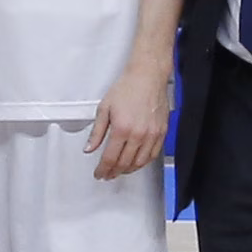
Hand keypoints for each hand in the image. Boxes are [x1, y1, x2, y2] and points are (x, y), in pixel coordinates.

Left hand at [86, 59, 171, 181]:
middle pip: (124, 163)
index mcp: (122, 128)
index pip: (110, 158)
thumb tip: (89, 148)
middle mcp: (138, 134)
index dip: (102, 170)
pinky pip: (153, 155)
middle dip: (114, 172)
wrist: (148, 76)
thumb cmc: (127, 88)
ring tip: (120, 170)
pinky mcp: (162, 132)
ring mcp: (152, 134)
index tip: (99, 173)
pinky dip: (143, 162)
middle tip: (107, 174)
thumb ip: (97, 132)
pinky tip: (136, 162)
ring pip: (140, 162)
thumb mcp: (104, 108)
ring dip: (128, 170)